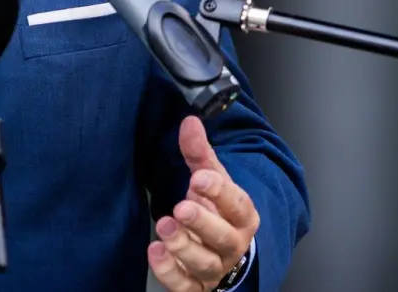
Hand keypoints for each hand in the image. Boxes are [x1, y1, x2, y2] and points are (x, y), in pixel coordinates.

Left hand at [147, 116, 259, 291]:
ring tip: (163, 227)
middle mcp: (232, 245)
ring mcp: (215, 268)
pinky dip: (169, 272)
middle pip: (224, 238)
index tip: (199, 177)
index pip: (237, 205)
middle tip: (181, 207)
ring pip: (204, 264)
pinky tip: (154, 252)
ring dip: (183, 247)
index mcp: (242, 216)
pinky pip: (184, 285)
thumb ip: (199, 154)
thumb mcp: (210, 179)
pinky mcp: (195, 285)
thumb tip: (190, 122)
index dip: (220, 191)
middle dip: (203, 223)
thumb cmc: (216, 210)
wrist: (220, 248)